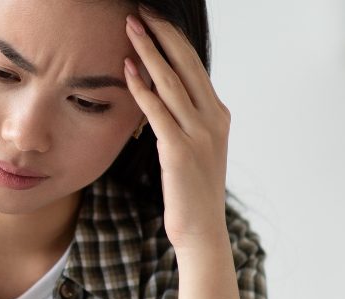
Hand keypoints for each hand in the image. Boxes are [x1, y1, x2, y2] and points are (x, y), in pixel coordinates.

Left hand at [124, 12, 231, 254]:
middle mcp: (213, 118)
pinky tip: (126, 71)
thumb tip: (162, 92)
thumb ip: (184, 119)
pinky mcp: (179, 151)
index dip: (174, 38)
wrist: (202, 230)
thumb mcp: (194, 146)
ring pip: (171, 81)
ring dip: (148, 52)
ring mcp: (199, 134)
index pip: (194, 65)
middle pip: (186, 63)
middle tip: (141, 11)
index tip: (155, 18)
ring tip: (130, 27)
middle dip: (163, 33)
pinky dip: (142, 88)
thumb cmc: (191, 190)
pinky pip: (158, 111)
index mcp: (218, 113)